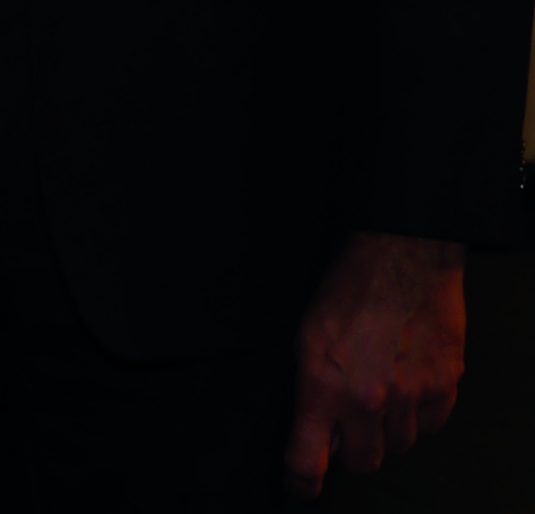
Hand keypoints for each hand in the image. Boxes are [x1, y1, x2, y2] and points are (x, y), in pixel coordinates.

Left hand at [283, 230, 465, 496]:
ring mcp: (410, 397)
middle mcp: (368, 400)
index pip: (309, 460)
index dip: (302, 482)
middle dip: (352, 451)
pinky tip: (407, 386)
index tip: (300, 487)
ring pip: (399, 447)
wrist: (402, 258)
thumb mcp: (307, 337)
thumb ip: (311, 391)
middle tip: (347, 425)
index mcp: (323, 386)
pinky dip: (418, 416)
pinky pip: (430, 427)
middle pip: (363, 463)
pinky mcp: (444, 389)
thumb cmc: (347, 291)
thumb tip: (320, 434)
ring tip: (379, 392)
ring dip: (386, 431)